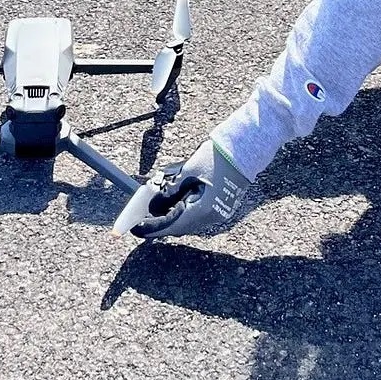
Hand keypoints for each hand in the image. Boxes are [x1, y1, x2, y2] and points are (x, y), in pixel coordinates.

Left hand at [114, 140, 251, 240]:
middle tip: (143, 216)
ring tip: (157, 206)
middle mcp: (211, 218)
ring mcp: (218, 215)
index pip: (171, 226)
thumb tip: (154, 203)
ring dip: (172, 217)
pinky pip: (197, 216)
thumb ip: (170, 190)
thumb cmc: (217, 157)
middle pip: (179, 227)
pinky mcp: (221, 209)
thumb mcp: (188, 171)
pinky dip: (184, 211)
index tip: (136, 229)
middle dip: (160, 222)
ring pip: (188, 222)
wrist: (244, 151)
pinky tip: (175, 201)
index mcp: (203, 210)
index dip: (152, 229)